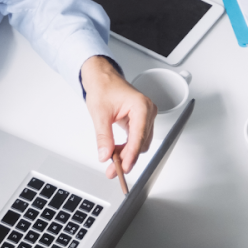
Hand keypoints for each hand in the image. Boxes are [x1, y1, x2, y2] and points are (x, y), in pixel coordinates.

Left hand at [82, 56, 155, 178]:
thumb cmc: (103, 87)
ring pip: (140, 143)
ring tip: (112, 163)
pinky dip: (127, 148)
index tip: (124, 167)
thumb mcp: (100, 113)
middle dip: (127, 157)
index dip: (131, 155)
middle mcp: (147, 111)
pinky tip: (116, 153)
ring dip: (127, 154)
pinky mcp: (140, 121)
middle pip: (141, 143)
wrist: (102, 78)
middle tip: (113, 169)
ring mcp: (146, 116)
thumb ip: (104, 136)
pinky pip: (136, 139)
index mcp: (141, 106)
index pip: (139, 136)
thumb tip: (105, 154)